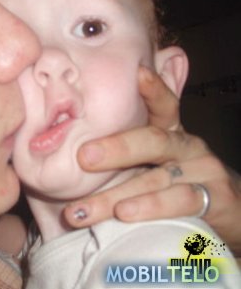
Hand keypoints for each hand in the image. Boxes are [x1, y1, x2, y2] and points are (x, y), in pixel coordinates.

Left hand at [62, 66, 240, 255]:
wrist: (224, 208)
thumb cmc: (169, 179)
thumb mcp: (149, 158)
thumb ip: (119, 146)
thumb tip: (65, 139)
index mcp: (168, 130)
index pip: (163, 103)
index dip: (153, 88)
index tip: (137, 73)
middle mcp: (186, 145)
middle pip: (153, 141)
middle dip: (116, 148)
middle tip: (82, 157)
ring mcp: (203, 171)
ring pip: (157, 180)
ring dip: (115, 195)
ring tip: (83, 208)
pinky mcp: (215, 200)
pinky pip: (180, 202)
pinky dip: (149, 208)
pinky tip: (123, 215)